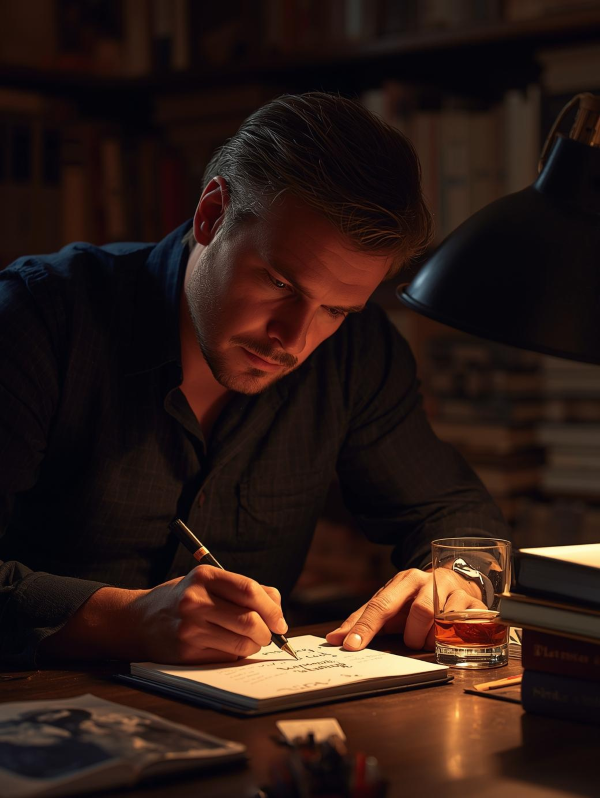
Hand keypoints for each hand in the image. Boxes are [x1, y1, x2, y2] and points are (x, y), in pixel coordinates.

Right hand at [132, 566, 286, 663]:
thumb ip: (244, 589)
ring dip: (255, 646)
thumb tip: (277, 607)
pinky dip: (237, 655)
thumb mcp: (208, 582)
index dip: (272, 608)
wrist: (140, 620)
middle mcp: (196, 600)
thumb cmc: (184, 598)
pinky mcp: (187, 652)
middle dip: (267, 632)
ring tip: (251, 641)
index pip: (249, 590)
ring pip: (242, 643)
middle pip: (249, 620)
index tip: (280, 621)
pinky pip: (227, 657)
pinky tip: (229, 647)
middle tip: (269, 635)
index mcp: (205, 576)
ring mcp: (190, 628)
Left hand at [325, 568, 486, 651]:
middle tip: (413, 641)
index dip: (366, 627)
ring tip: (431, 639)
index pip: (381, 605)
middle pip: (420, 612)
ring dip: (432, 639)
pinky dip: (454, 637)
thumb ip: (363, 620)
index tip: (350, 646)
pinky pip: (464, 627)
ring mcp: (454, 591)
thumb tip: (334, 638)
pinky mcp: (475, 604)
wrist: (457, 583)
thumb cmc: (416, 599)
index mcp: (404, 580)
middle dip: (413, 636)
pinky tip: (451, 636)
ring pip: (441, 621)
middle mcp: (429, 581)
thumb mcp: (391, 606)